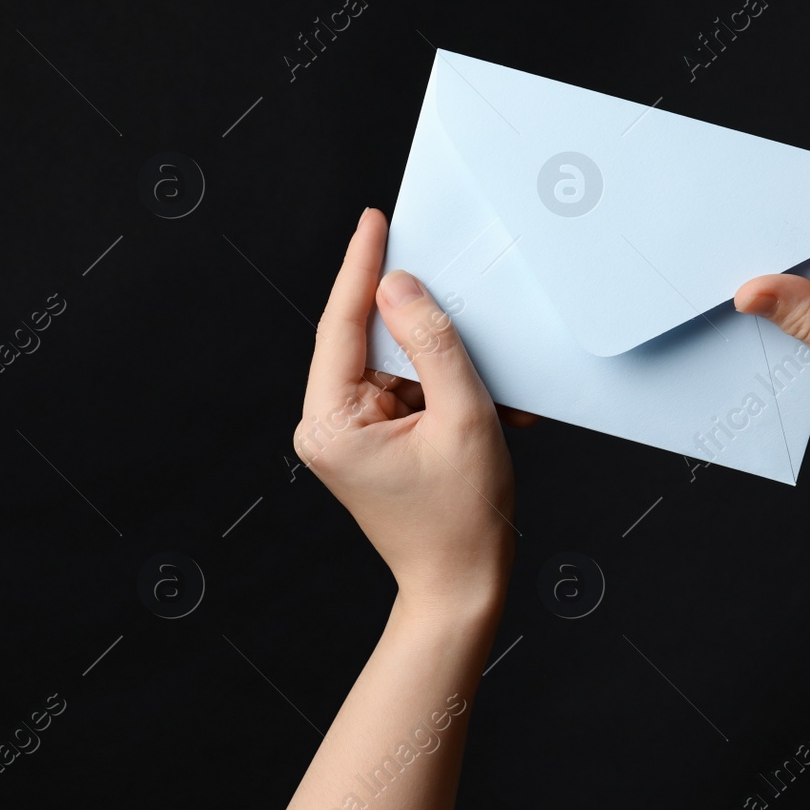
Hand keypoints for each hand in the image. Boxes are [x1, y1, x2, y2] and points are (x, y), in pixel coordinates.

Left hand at [294, 207, 515, 614]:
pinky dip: (444, 391)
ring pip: (394, 366)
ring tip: (484, 388)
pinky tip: (482, 406)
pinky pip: (406, 392)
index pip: (342, 324)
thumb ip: (433, 343)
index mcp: (329, 422)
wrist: (462, 587)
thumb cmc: (462, 519)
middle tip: (449, 280)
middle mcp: (326, 426)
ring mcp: (347, 436)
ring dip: (442, 366)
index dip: (362, 267)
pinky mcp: (370, 442)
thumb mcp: (462, 417)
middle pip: (368, 342)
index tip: (375, 221)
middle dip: (416, 320)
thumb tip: (401, 287)